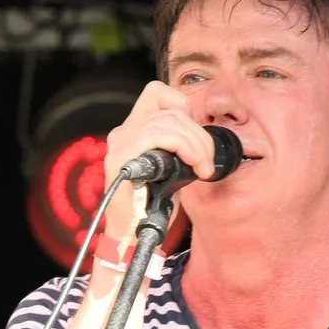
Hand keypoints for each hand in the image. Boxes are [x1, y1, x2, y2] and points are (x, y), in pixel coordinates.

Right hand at [101, 82, 221, 239]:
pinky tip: (192, 168)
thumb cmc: (153, 206)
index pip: (159, 92)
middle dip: (199, 135)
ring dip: (196, 144)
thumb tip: (205, 135)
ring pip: (168, 121)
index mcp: (135, 129)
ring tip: (203, 168)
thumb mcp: (173, 168)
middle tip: (208, 163)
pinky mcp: (120, 157)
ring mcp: (120, 143)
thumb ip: (182, 145)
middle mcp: (123, 131)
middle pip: (171, 110)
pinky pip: (157, 135)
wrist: (135, 236)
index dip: (185, 108)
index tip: (197, 141)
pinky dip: (184, 148)